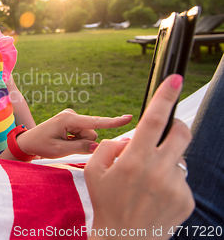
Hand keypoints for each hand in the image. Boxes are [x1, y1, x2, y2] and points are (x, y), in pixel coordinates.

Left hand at [16, 109, 131, 158]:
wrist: (28, 141)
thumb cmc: (41, 145)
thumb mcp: (60, 150)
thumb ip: (80, 147)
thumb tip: (98, 146)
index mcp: (68, 119)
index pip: (95, 122)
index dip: (113, 122)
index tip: (129, 118)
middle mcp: (71, 115)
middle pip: (91, 133)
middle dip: (83, 143)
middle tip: (64, 146)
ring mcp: (72, 117)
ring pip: (88, 135)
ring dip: (78, 142)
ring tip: (62, 143)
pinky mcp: (72, 121)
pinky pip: (82, 134)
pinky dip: (75, 140)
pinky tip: (63, 140)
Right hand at [85, 74, 193, 238]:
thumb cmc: (106, 202)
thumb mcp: (94, 170)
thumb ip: (110, 146)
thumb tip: (130, 139)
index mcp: (134, 161)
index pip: (153, 120)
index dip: (165, 96)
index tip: (176, 79)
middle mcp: (159, 171)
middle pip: (180, 133)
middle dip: (175, 126)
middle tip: (163, 134)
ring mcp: (176, 187)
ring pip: (178, 159)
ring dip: (165, 161)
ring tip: (148, 182)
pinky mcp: (187, 200)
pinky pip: (181, 179)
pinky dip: (169, 181)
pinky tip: (155, 196)